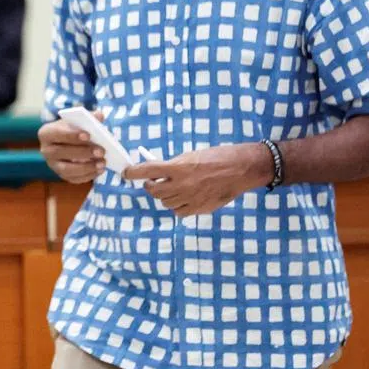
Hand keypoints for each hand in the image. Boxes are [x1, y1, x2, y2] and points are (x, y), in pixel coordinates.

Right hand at [39, 113, 106, 183]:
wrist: (69, 142)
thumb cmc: (74, 129)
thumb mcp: (78, 120)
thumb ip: (89, 117)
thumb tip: (99, 116)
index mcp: (46, 133)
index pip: (57, 133)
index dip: (72, 135)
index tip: (88, 135)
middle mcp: (46, 150)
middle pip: (61, 152)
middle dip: (83, 152)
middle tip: (101, 151)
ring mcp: (53, 165)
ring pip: (66, 169)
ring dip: (86, 167)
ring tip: (102, 163)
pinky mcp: (61, 175)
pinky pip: (73, 178)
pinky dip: (88, 175)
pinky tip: (100, 170)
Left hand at [124, 143, 273, 216]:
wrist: (241, 169)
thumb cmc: (217, 157)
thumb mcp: (191, 156)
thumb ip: (172, 166)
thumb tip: (156, 173)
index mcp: (178, 167)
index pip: (146, 171)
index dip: (133, 173)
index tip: (126, 173)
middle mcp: (182, 185)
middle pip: (153, 191)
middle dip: (150, 186)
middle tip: (154, 181)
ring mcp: (190, 199)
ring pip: (165, 202)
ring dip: (166, 195)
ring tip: (177, 187)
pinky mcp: (199, 209)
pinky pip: (179, 212)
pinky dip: (178, 206)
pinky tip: (186, 198)